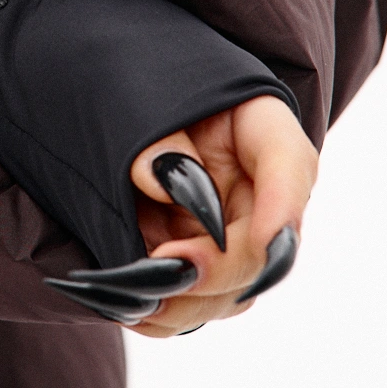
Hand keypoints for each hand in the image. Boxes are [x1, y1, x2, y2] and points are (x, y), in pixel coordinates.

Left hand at [125, 95, 317, 335]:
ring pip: (232, 286)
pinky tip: (129, 306)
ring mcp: (226, 224)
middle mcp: (253, 183)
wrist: (97, 84)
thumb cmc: (123, 77)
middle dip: (218, 270)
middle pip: (262, 245)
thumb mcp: (136, 92)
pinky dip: (165, 310)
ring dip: (187, 300)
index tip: (265, 240)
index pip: (290, 163)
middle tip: (164, 267)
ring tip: (135, 296)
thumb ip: (154, 135)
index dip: (283, 207)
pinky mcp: (193, 254)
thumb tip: (163, 179)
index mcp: (256, 124)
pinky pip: (195, 298)